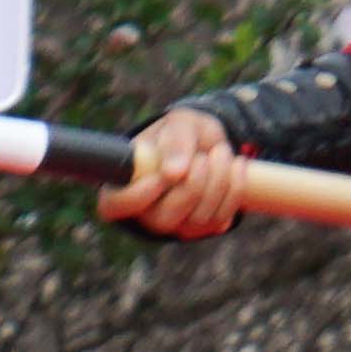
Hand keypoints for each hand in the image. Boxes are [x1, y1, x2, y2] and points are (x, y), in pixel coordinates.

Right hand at [100, 106, 250, 238]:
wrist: (206, 142)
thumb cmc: (181, 132)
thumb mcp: (179, 124)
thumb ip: (175, 141)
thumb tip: (174, 172)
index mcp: (122, 185)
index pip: (115, 205)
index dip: (137, 196)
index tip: (162, 175)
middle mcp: (143, 212)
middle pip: (164, 217)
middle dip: (193, 185)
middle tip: (204, 156)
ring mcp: (173, 224)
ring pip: (196, 219)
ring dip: (218, 182)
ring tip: (221, 152)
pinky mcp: (200, 228)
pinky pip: (220, 219)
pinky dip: (233, 190)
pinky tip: (235, 166)